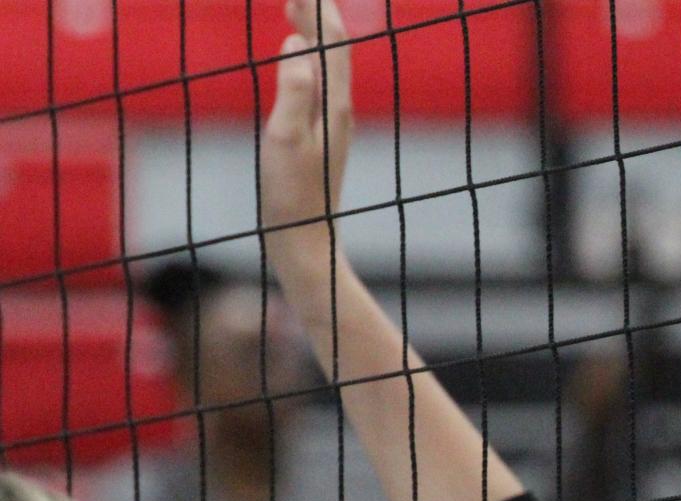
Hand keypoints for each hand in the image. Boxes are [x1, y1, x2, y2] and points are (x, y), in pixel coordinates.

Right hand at [260, 0, 352, 268]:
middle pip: (334, 48)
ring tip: (295, 6)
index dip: (319, 6)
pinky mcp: (321, 134)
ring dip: (314, 31)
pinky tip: (295, 57)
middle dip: (318, 12)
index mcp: (334, 104)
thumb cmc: (291, 195)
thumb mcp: (285, 139)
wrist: (306, 241)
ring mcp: (332, 122)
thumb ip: (293, 90)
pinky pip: (319, 81)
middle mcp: (339, 109)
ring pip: (328, 64)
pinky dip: (309, 57)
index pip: (331, 40)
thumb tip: (298, 43)